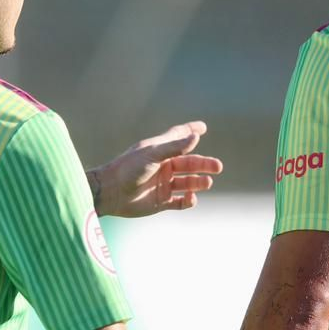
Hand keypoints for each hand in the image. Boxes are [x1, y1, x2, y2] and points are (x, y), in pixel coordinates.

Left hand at [89, 121, 221, 217]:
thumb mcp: (152, 154)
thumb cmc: (128, 169)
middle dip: (204, 164)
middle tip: (217, 167)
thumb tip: (196, 136)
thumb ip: (174, 147)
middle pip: (189, 163)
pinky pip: (180, 202)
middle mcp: (163, 167)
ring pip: (187, 183)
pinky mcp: (161, 202)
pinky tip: (191, 198)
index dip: (190, 132)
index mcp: (159, 151)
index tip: (203, 127)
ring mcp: (163, 184)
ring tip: (207, 182)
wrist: (111, 193)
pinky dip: (188, 201)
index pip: (178, 138)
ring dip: (198, 182)